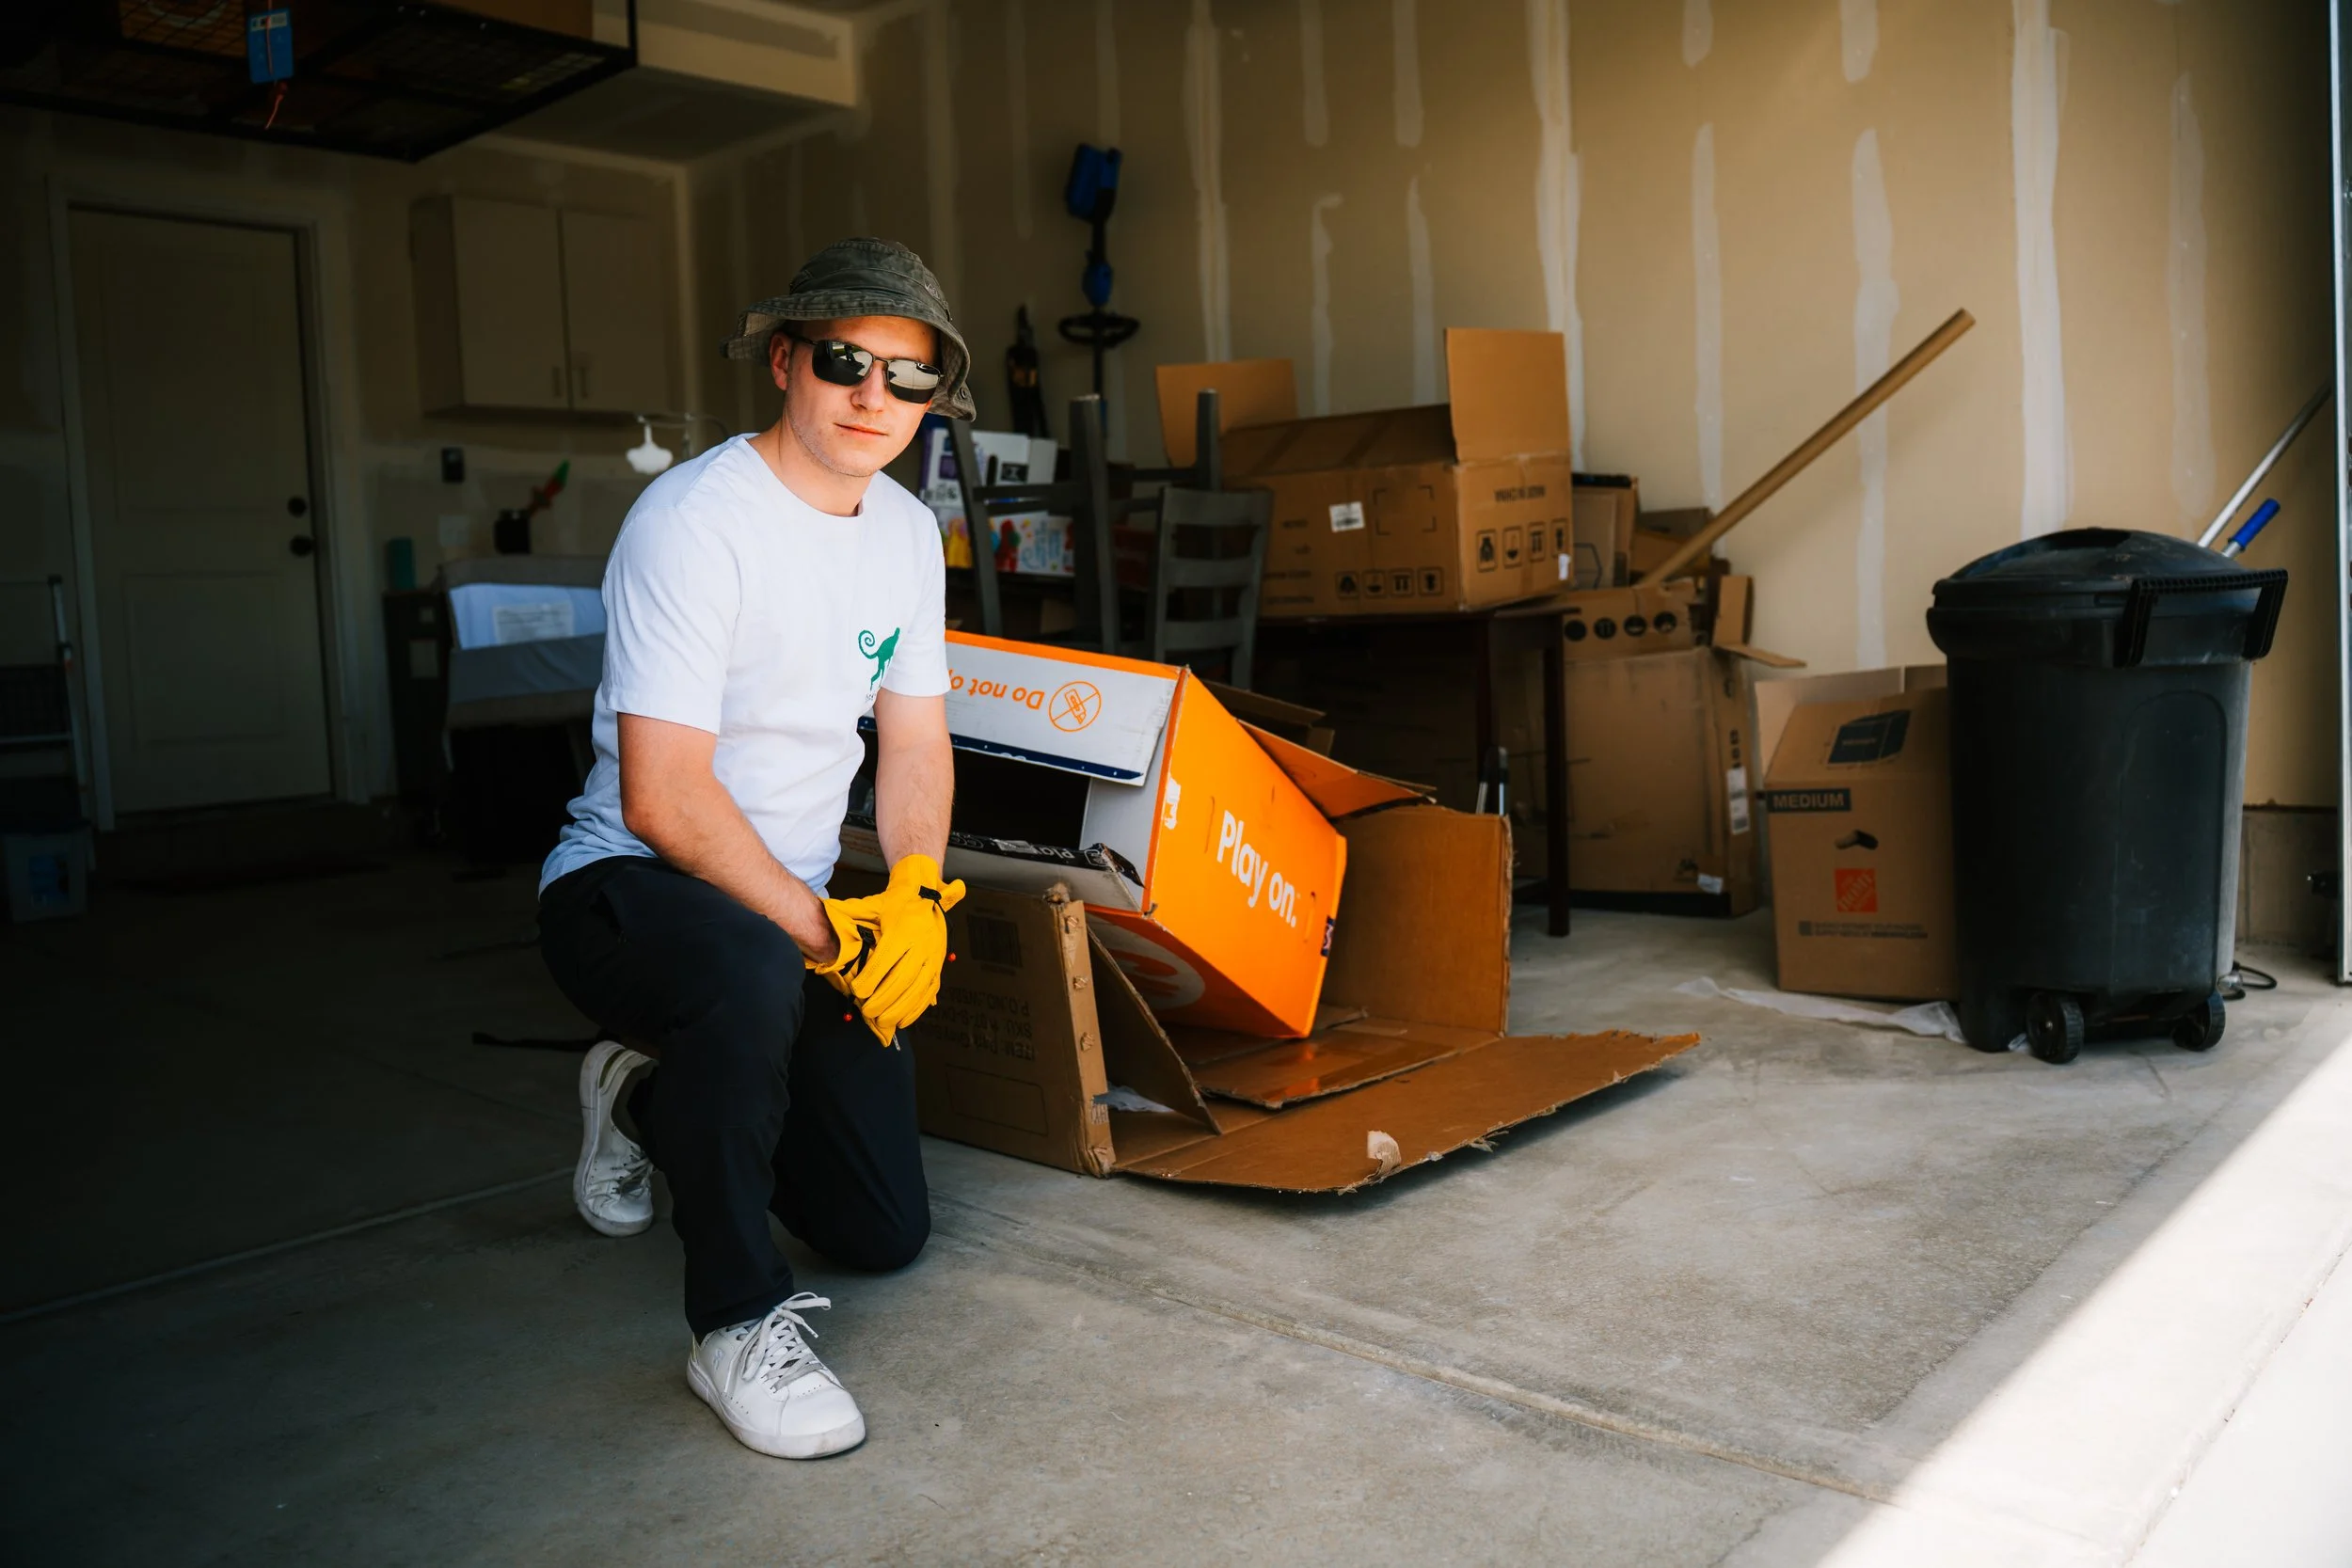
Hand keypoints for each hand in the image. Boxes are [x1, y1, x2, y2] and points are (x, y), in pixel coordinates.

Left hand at [804, 857, 963, 1044]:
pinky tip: (903, 1020)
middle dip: (884, 998)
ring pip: (917, 989)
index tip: (858, 991)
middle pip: (903, 978)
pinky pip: (929, 992)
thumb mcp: (874, 906)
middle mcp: (921, 945)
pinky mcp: (938, 966)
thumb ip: (853, 916)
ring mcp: (933, 957)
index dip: (872, 978)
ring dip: (899, 1008)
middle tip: (867, 1011)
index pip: (887, 959)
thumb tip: (827, 921)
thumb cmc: (895, 904)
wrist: (925, 895)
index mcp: (904, 930)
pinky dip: (916, 1009)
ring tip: (882, 1020)